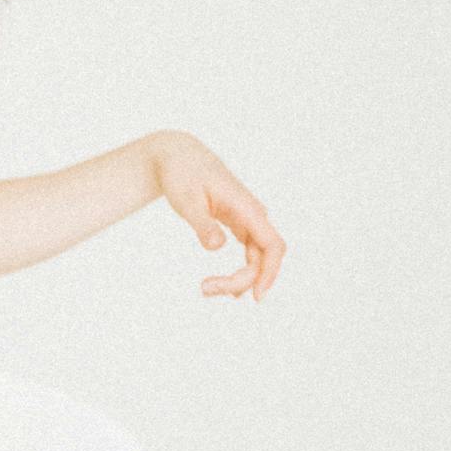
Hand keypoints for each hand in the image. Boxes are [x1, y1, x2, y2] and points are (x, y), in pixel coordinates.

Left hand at [150, 131, 285, 301]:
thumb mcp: (186, 200)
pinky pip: (250, 253)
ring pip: (257, 258)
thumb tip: (216, 246)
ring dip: (239, 278)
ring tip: (206, 288)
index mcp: (245, 206)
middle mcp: (252, 214)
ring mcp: (248, 220)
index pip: (272, 244)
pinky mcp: (240, 224)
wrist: (178, 155)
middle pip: (264, 257)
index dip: (270, 272)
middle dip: (243, 280)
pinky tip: (222, 284)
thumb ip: (202, 223)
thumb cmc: (181, 174)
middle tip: (205, 289)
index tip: (256, 295)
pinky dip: (240, 271)